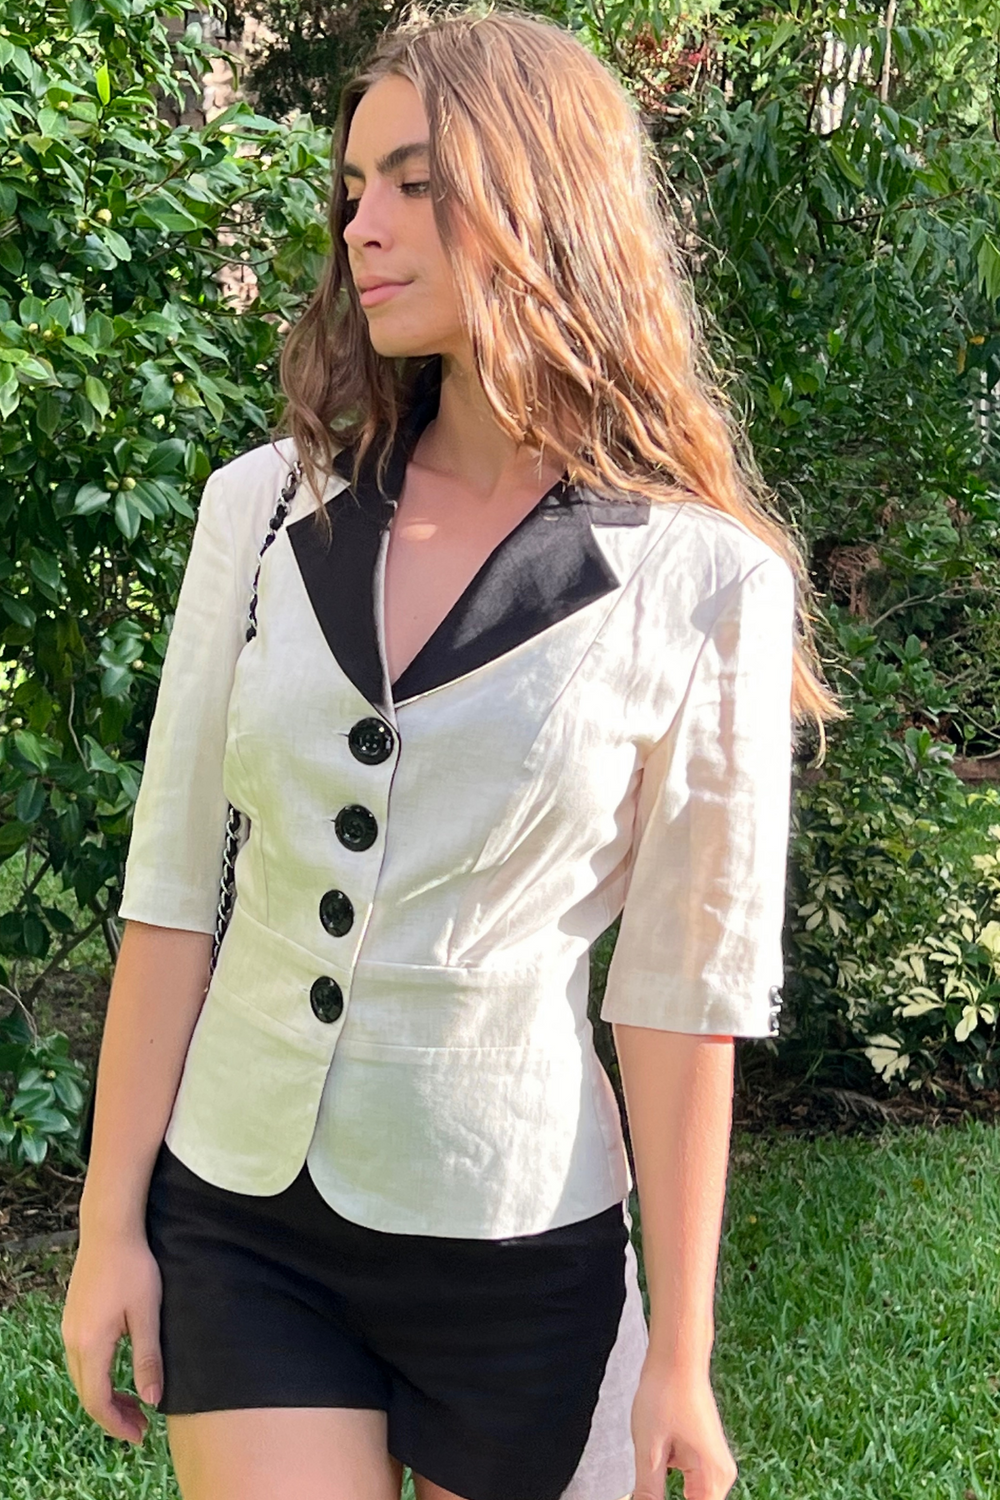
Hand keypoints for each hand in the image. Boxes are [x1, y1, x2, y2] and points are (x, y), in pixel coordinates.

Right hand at [61, 1229, 163, 1442]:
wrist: (110, 1228)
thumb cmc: (134, 1266)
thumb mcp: (147, 1313)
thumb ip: (148, 1357)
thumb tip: (151, 1400)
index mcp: (91, 1344)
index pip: (97, 1400)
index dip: (118, 1424)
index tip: (140, 1436)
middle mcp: (72, 1340)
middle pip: (87, 1393)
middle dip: (113, 1415)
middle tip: (142, 1426)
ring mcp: (69, 1328)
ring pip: (82, 1377)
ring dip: (106, 1396)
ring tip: (135, 1402)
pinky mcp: (73, 1318)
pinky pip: (81, 1360)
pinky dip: (99, 1376)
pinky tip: (119, 1373)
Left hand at [630, 1356, 738, 1499]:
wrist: (677, 1356)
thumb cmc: (665, 1395)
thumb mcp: (649, 1450)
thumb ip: (649, 1493)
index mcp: (714, 1479)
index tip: (652, 1492)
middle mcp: (721, 1475)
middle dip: (666, 1496)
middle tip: (651, 1471)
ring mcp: (713, 1463)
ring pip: (688, 1494)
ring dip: (666, 1488)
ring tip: (655, 1450)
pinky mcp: (703, 1453)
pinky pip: (686, 1478)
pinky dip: (668, 1474)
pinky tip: (657, 1447)